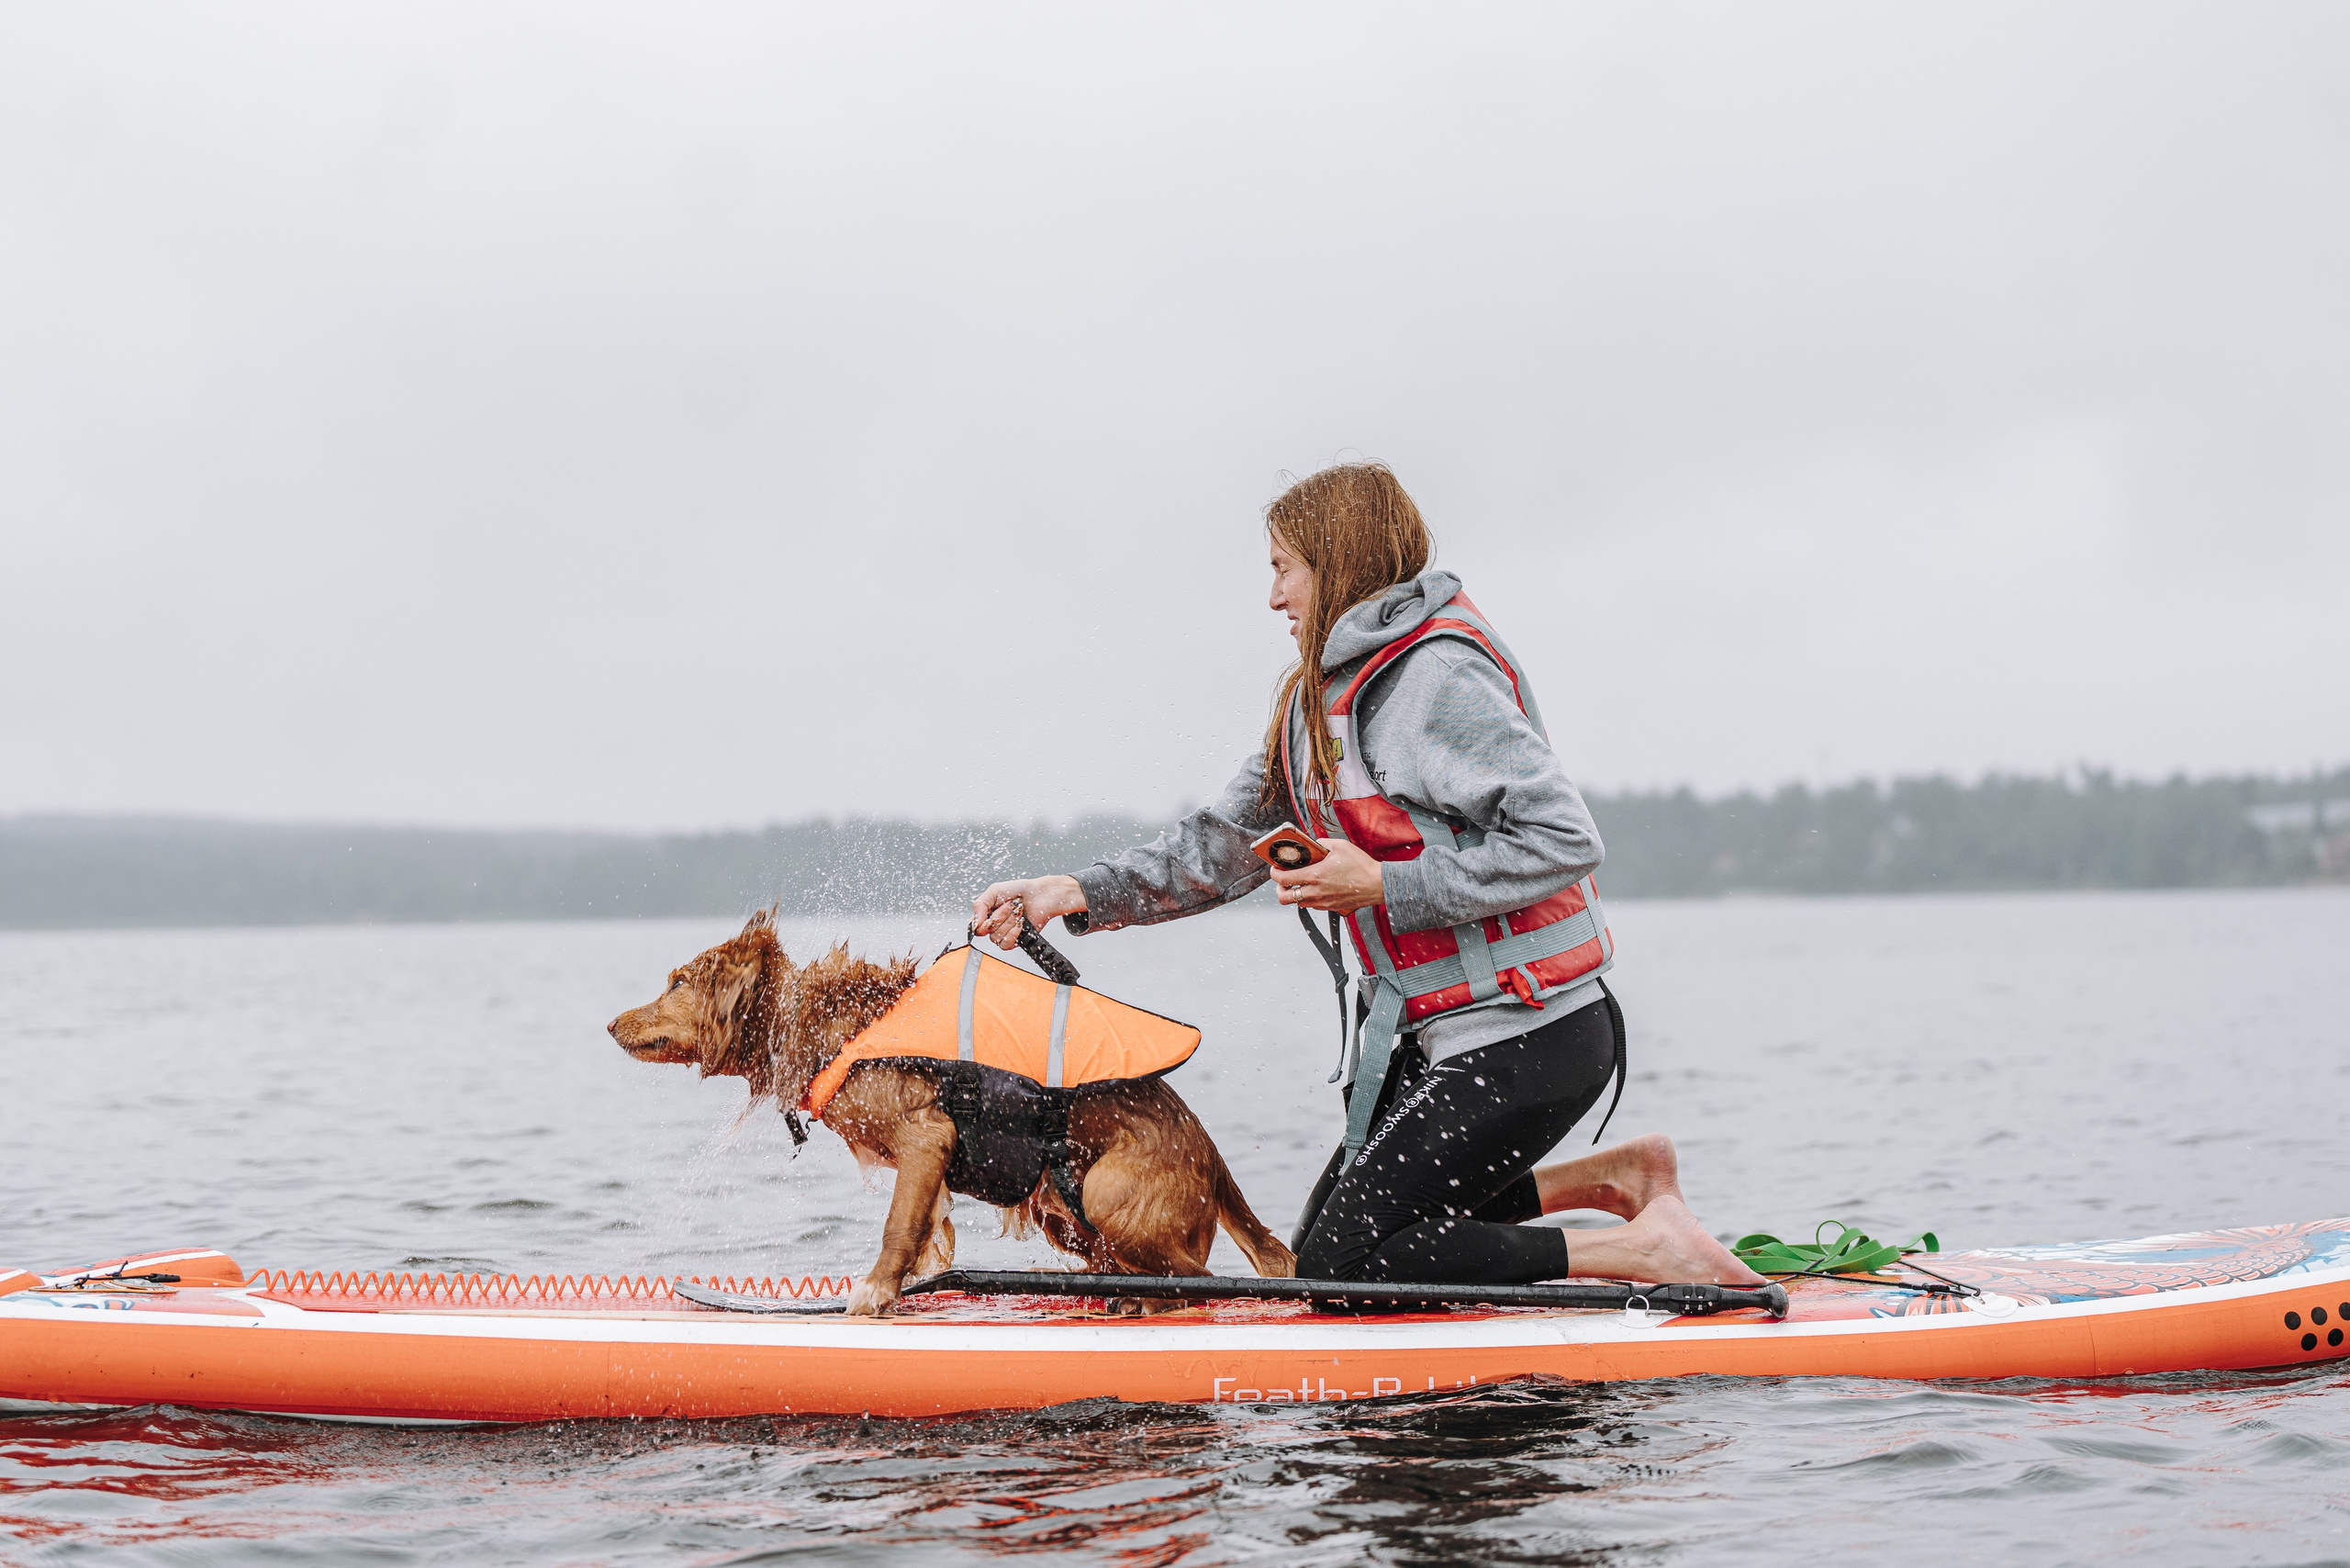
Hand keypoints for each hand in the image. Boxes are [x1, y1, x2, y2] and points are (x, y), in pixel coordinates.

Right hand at [972, 874, 1086, 948]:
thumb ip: (979, 905)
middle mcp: (994, 925)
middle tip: (1010, 905)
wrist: (1040, 895)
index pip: (975, 928)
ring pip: (997, 938)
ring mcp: (1004, 933)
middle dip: (1000, 916)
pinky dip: (1014, 933)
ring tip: (1018, 911)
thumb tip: (974, 924)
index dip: (982, 922)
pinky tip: (1021, 923)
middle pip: (986, 932)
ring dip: (1009, 922)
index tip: (991, 912)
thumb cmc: (1018, 890)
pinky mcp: (1015, 940)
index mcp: (986, 914)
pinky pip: (1007, 944)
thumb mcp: (994, 891)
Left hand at [1270, 839, 1384, 913]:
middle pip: (1283, 898)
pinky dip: (1309, 897)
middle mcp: (1315, 892)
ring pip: (1297, 903)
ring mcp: (1322, 902)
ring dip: (1295, 893)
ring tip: (1301, 882)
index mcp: (1314, 876)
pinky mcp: (1330, 907)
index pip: (1282, 879)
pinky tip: (1316, 887)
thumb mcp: (1340, 846)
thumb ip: (1321, 843)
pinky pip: (1312, 905)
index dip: (1274, 873)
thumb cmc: (1361, 866)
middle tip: (1284, 879)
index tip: (1275, 867)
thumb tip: (1313, 845)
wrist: (1377, 885)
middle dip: (1279, 888)